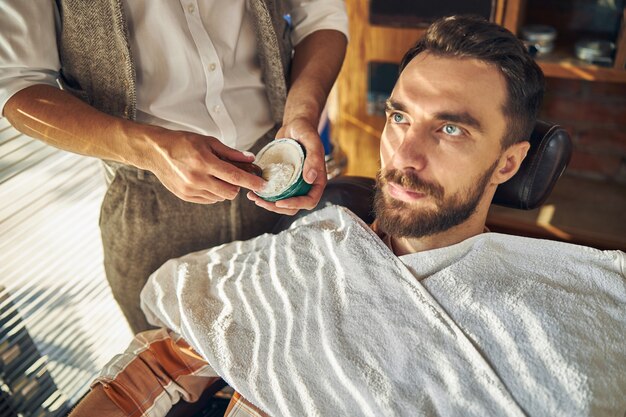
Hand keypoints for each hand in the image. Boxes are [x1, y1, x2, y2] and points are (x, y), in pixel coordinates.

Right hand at [144, 129, 265, 203]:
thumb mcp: (208, 141)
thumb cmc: (182, 143)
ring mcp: (190, 189)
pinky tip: (207, 181)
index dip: (251, 182)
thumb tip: (250, 159)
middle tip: (234, 176)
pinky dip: (213, 193)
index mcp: (204, 162)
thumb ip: (231, 153)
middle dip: (237, 186)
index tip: (263, 185)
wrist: (156, 151)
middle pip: (230, 191)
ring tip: (215, 175)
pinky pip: (209, 200)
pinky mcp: (185, 196)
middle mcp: (197, 178)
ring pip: (220, 197)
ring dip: (224, 189)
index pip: (234, 176)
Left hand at [247, 117, 326, 214]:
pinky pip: (276, 193)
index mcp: (317, 180)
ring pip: (284, 202)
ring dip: (269, 204)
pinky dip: (265, 195)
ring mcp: (294, 184)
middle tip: (260, 201)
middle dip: (277, 207)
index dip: (295, 205)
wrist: (295, 126)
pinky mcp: (283, 180)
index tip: (279, 202)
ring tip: (253, 197)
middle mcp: (307, 185)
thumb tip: (310, 179)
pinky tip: (253, 191)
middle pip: (295, 207)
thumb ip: (314, 158)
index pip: (310, 201)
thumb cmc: (305, 131)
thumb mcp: (311, 141)